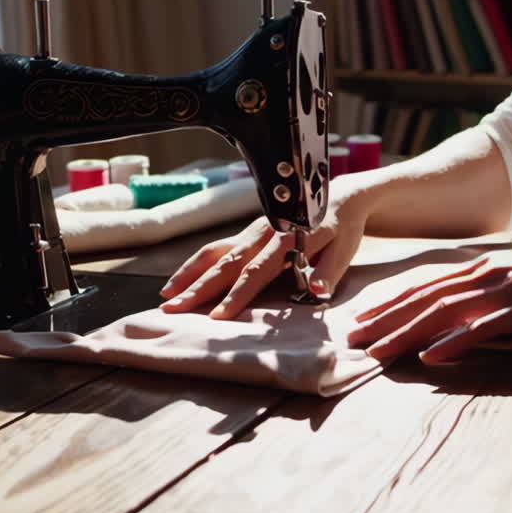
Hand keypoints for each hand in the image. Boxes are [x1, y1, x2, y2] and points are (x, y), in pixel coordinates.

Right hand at [159, 177, 369, 318]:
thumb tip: (318, 291)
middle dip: (199, 289)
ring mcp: (251, 232)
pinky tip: (178, 281)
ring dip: (189, 275)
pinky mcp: (246, 233)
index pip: (258, 272)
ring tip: (166, 297)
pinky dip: (194, 265)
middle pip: (226, 263)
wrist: (340, 195)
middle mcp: (264, 234)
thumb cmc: (343, 228)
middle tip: (175, 310)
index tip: (219, 316)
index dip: (238, 295)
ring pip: (214, 253)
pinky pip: (215, 248)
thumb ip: (329, 271)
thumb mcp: (345, 249)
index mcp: (287, 239)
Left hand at [346, 247, 511, 364]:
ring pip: (443, 313)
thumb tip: (453, 317)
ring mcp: (503, 292)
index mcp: (479, 269)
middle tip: (353, 341)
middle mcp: (484, 275)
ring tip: (379, 353)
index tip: (361, 323)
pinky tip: (431, 356)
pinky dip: (454, 341)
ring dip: (406, 333)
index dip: (389, 306)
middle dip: (385, 321)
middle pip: (424, 299)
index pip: (423, 288)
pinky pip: (483, 327)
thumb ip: (484, 295)